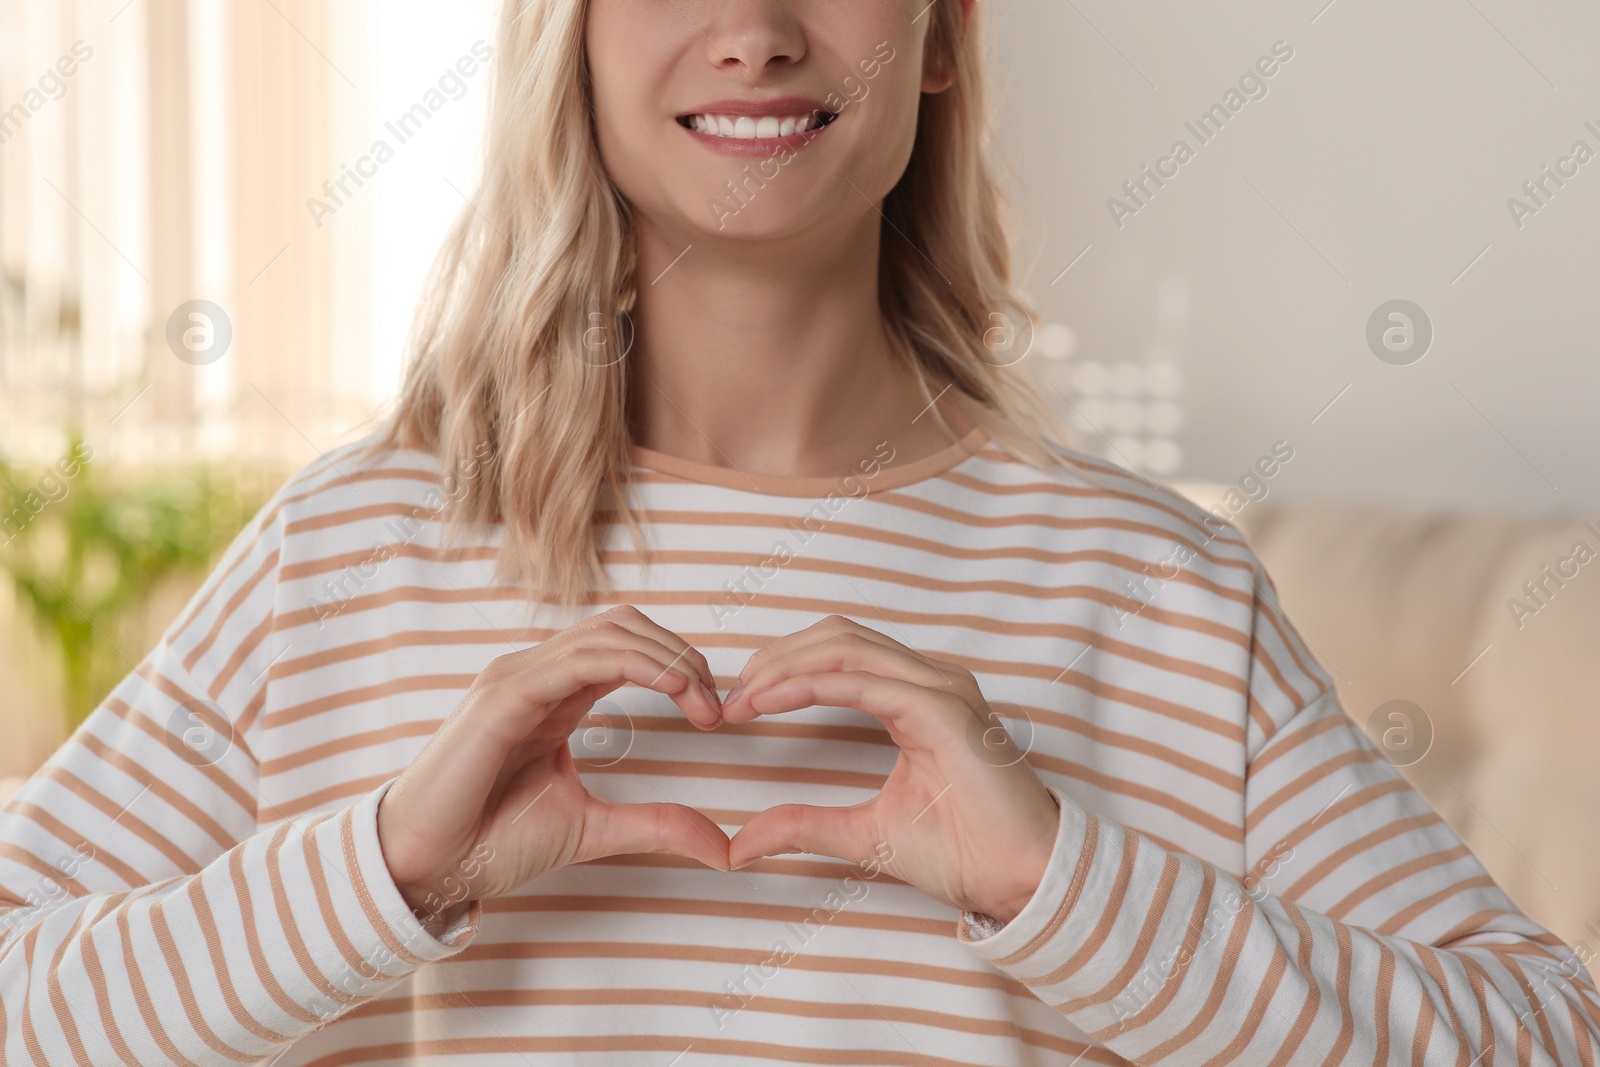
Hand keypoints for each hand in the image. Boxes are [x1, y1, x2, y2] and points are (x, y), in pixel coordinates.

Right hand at [376, 605, 729, 919]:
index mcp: (557, 694)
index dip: (680, 667)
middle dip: (680, 655)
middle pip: (625, 626)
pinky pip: (578, 658)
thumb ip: (656, 826)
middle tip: (715, 706)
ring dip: (666, 656)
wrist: (425, 867)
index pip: (628, 647)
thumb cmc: (490, 842)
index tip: (716, 714)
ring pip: (607, 631)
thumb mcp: (593, 830)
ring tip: (699, 697)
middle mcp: (538, 674)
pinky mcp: (503, 694)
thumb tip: (723, 847)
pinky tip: (669, 689)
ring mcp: (517, 677)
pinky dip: (633, 663)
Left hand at [720, 616, 1060, 922]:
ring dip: (785, 666)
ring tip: (745, 697)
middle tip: (732, 698)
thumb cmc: (962, 852)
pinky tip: (772, 703)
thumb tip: (741, 843)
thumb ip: (804, 825)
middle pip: (837, 635)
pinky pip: (864, 681)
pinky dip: (810, 684)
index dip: (782, 668)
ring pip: (846, 645)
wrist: (1017, 879)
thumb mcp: (861, 833)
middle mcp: (931, 681)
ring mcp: (941, 689)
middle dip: (776, 658)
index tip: (737, 705)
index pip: (839, 653)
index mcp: (917, 696)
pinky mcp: (943, 710)